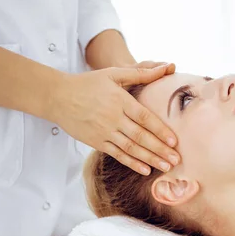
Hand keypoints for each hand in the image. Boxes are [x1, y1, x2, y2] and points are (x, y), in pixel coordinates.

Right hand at [46, 63, 179, 174]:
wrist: (58, 97)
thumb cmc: (89, 83)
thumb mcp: (114, 73)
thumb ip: (141, 73)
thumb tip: (167, 66)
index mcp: (120, 100)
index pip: (145, 118)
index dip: (160, 130)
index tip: (174, 141)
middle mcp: (113, 117)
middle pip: (141, 136)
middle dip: (160, 150)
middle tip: (176, 160)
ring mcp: (104, 131)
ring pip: (131, 148)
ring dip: (150, 159)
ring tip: (165, 167)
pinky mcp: (96, 142)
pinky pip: (117, 154)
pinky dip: (131, 163)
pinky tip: (145, 170)